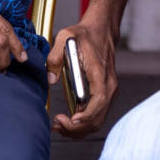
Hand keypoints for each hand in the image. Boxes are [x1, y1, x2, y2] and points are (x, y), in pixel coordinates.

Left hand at [47, 15, 118, 137]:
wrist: (101, 30)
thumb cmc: (84, 34)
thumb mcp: (65, 37)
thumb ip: (55, 57)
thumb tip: (50, 79)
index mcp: (100, 73)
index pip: (98, 101)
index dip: (85, 116)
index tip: (69, 120)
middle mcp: (109, 85)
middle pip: (98, 117)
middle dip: (77, 128)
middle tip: (57, 125)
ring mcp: (109, 91)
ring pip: (98, 120)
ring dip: (79, 129)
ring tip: (59, 125)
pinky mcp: (105, 93)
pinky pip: (96, 115)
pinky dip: (82, 123)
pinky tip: (68, 121)